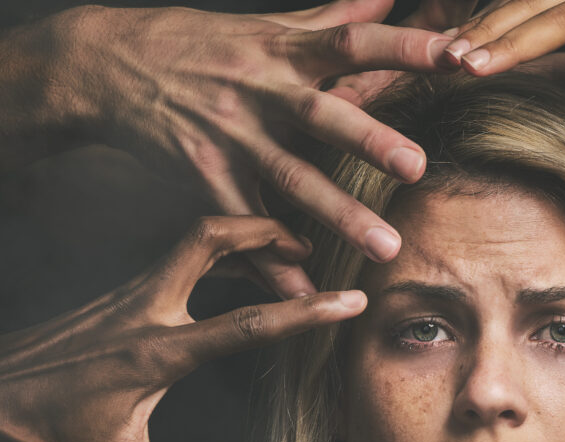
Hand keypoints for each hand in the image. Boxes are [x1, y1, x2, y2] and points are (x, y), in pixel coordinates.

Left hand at [0, 216, 365, 441]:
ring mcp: (120, 296)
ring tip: (283, 257)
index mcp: (154, 354)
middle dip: (264, 230)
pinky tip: (225, 279)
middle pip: (209, 237)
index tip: (350, 298)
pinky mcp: (107, 298)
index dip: (306, 312)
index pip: (246, 323)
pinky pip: (170, 259)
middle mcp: (140, 311)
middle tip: (308, 247)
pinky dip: (210, 258)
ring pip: (189, 240)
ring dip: (239, 239)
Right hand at [63, 0, 453, 295]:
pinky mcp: (202, 175)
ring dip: (337, 213)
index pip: (352, 40)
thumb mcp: (265, 27)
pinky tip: (307, 291)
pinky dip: (272, 260)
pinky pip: (242, 223)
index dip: (404, 44)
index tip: (456, 54)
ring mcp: (231, 135)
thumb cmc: (200, 44)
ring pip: (288, 177)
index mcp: (283, 50)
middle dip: (369, 139)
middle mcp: (260, 90)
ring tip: (384, 248)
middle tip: (418, 166)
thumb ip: (330, 17)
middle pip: (321, 113)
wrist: (108, 64)